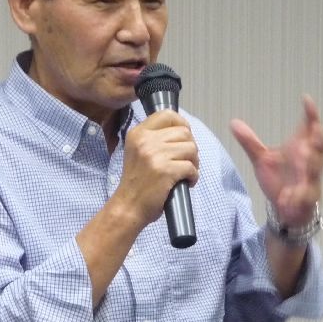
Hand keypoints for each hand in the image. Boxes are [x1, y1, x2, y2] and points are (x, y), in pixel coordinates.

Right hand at [115, 110, 199, 227]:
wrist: (128, 206)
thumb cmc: (136, 182)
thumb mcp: (138, 152)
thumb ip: (154, 139)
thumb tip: (183, 131)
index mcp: (138, 133)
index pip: (167, 114)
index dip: (182, 124)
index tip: (184, 138)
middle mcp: (145, 140)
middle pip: (184, 132)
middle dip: (190, 148)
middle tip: (186, 161)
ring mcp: (155, 155)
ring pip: (191, 149)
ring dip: (194, 162)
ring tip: (186, 173)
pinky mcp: (165, 171)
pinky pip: (191, 167)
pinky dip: (193, 176)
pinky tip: (186, 182)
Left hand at [230, 95, 322, 225]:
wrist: (286, 209)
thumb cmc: (280, 179)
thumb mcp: (262, 160)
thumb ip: (250, 142)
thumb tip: (233, 122)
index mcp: (301, 149)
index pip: (310, 128)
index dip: (311, 114)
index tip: (307, 99)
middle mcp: (310, 163)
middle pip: (321, 147)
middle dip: (318, 139)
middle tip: (312, 131)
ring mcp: (311, 181)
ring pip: (316, 171)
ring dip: (310, 165)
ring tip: (301, 157)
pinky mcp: (307, 199)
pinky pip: (306, 196)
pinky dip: (297, 196)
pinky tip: (286, 197)